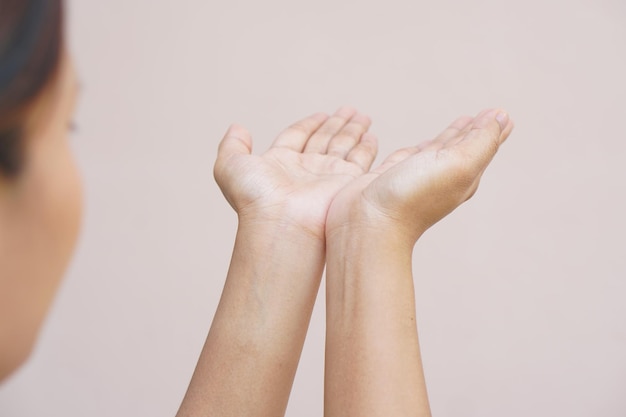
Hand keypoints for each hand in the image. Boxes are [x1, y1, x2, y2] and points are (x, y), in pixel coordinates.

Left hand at [214, 107, 377, 237]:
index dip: (309, 124)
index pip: (298, 136)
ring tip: (364, 116)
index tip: (322, 114)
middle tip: (350, 109)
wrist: (281, 223)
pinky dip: (366, 148)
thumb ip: (232, 145)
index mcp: (280, 162)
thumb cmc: (254, 199)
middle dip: (337, 123)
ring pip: (343, 146)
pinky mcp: (346, 183)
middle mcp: (305, 169)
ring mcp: (326, 176)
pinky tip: (371, 136)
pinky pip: (360, 161)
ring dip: (353, 130)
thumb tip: (237, 127)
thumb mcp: (231, 166)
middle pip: (324, 139)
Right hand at [326, 109, 513, 243]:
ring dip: (451, 135)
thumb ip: (481, 140)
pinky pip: (410, 156)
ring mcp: (416, 177)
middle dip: (476, 130)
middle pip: (464, 147)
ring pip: (438, 150)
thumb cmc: (412, 198)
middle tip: (488, 115)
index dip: (492, 128)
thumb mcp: (458, 165)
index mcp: (464, 176)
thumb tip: (502, 116)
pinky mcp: (391, 176)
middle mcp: (442, 177)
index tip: (501, 112)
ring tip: (462, 123)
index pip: (484, 146)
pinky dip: (419, 147)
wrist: (367, 224)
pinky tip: (419, 147)